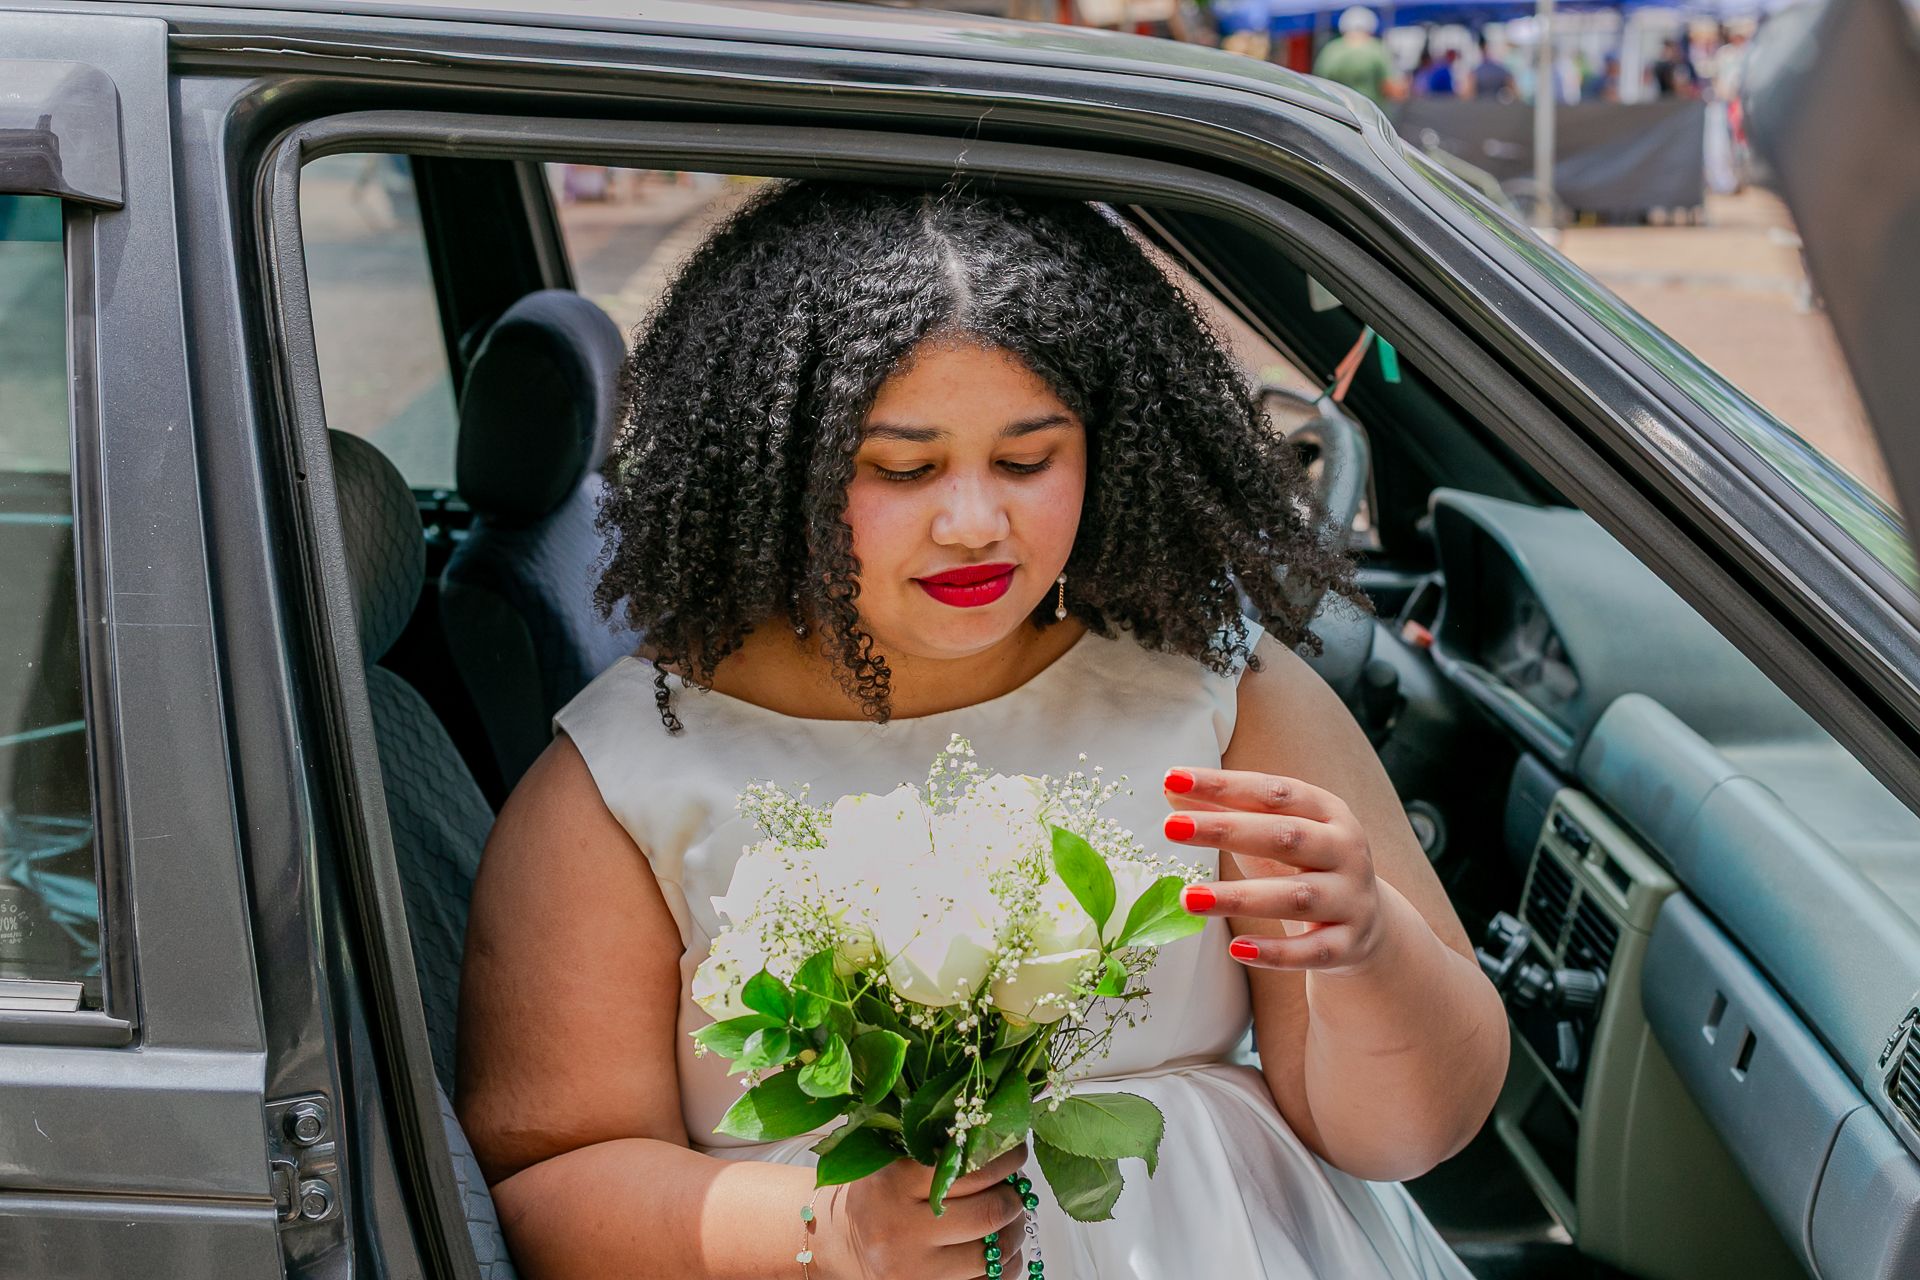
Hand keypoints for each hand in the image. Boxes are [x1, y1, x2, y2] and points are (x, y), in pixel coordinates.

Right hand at [815, 1142, 1029, 1279]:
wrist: (841, 1242)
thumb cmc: (880, 1194)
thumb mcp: (896, 1159)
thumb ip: (940, 1147)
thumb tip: (1004, 1142)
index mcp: (894, 1182)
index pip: (971, 1166)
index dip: (1005, 1157)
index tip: (1016, 1150)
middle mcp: (901, 1228)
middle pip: (989, 1211)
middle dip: (1014, 1197)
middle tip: (1015, 1188)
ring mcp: (914, 1269)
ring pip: (994, 1252)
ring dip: (1014, 1231)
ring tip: (1009, 1218)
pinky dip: (1005, 1265)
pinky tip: (997, 1248)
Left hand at [1162, 766, 1397, 976]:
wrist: (1366, 923)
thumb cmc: (1304, 866)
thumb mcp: (1272, 834)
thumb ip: (1228, 811)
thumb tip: (1172, 789)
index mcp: (1328, 812)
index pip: (1273, 792)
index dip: (1224, 785)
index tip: (1174, 779)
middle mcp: (1345, 851)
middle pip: (1285, 837)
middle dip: (1226, 831)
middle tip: (1171, 828)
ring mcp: (1350, 899)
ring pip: (1295, 898)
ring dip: (1240, 897)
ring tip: (1188, 898)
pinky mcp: (1347, 945)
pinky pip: (1311, 951)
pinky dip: (1274, 953)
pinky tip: (1236, 948)